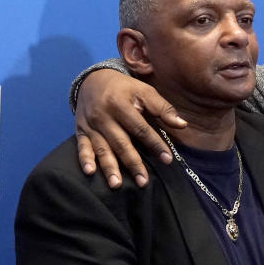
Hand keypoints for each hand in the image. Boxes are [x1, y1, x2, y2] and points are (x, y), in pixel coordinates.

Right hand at [75, 69, 185, 187]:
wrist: (92, 79)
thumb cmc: (124, 88)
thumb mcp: (144, 91)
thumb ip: (163, 108)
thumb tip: (182, 125)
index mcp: (120, 105)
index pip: (140, 128)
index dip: (154, 144)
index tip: (167, 159)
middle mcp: (104, 116)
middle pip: (120, 143)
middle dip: (132, 163)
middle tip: (143, 182)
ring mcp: (91, 125)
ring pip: (101, 148)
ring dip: (109, 168)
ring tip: (117, 185)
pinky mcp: (80, 131)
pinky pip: (81, 147)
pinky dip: (84, 160)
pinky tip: (90, 172)